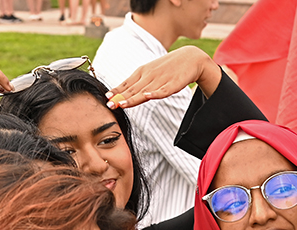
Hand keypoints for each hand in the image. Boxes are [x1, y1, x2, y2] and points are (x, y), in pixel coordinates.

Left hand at [107, 46, 222, 108]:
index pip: (127, 83)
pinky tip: (147, 96)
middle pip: (133, 89)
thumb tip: (123, 93)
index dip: (116, 91)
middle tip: (109, 105)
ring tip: (122, 104)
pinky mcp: (173, 84)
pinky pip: (163, 90)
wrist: (190, 58)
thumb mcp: (151, 72)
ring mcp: (161, 80)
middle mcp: (149, 75)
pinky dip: (155, 93)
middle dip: (120, 97)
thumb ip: (139, 83)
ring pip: (144, 91)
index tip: (106, 98)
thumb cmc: (168, 67)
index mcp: (142, 72)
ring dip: (132, 98)